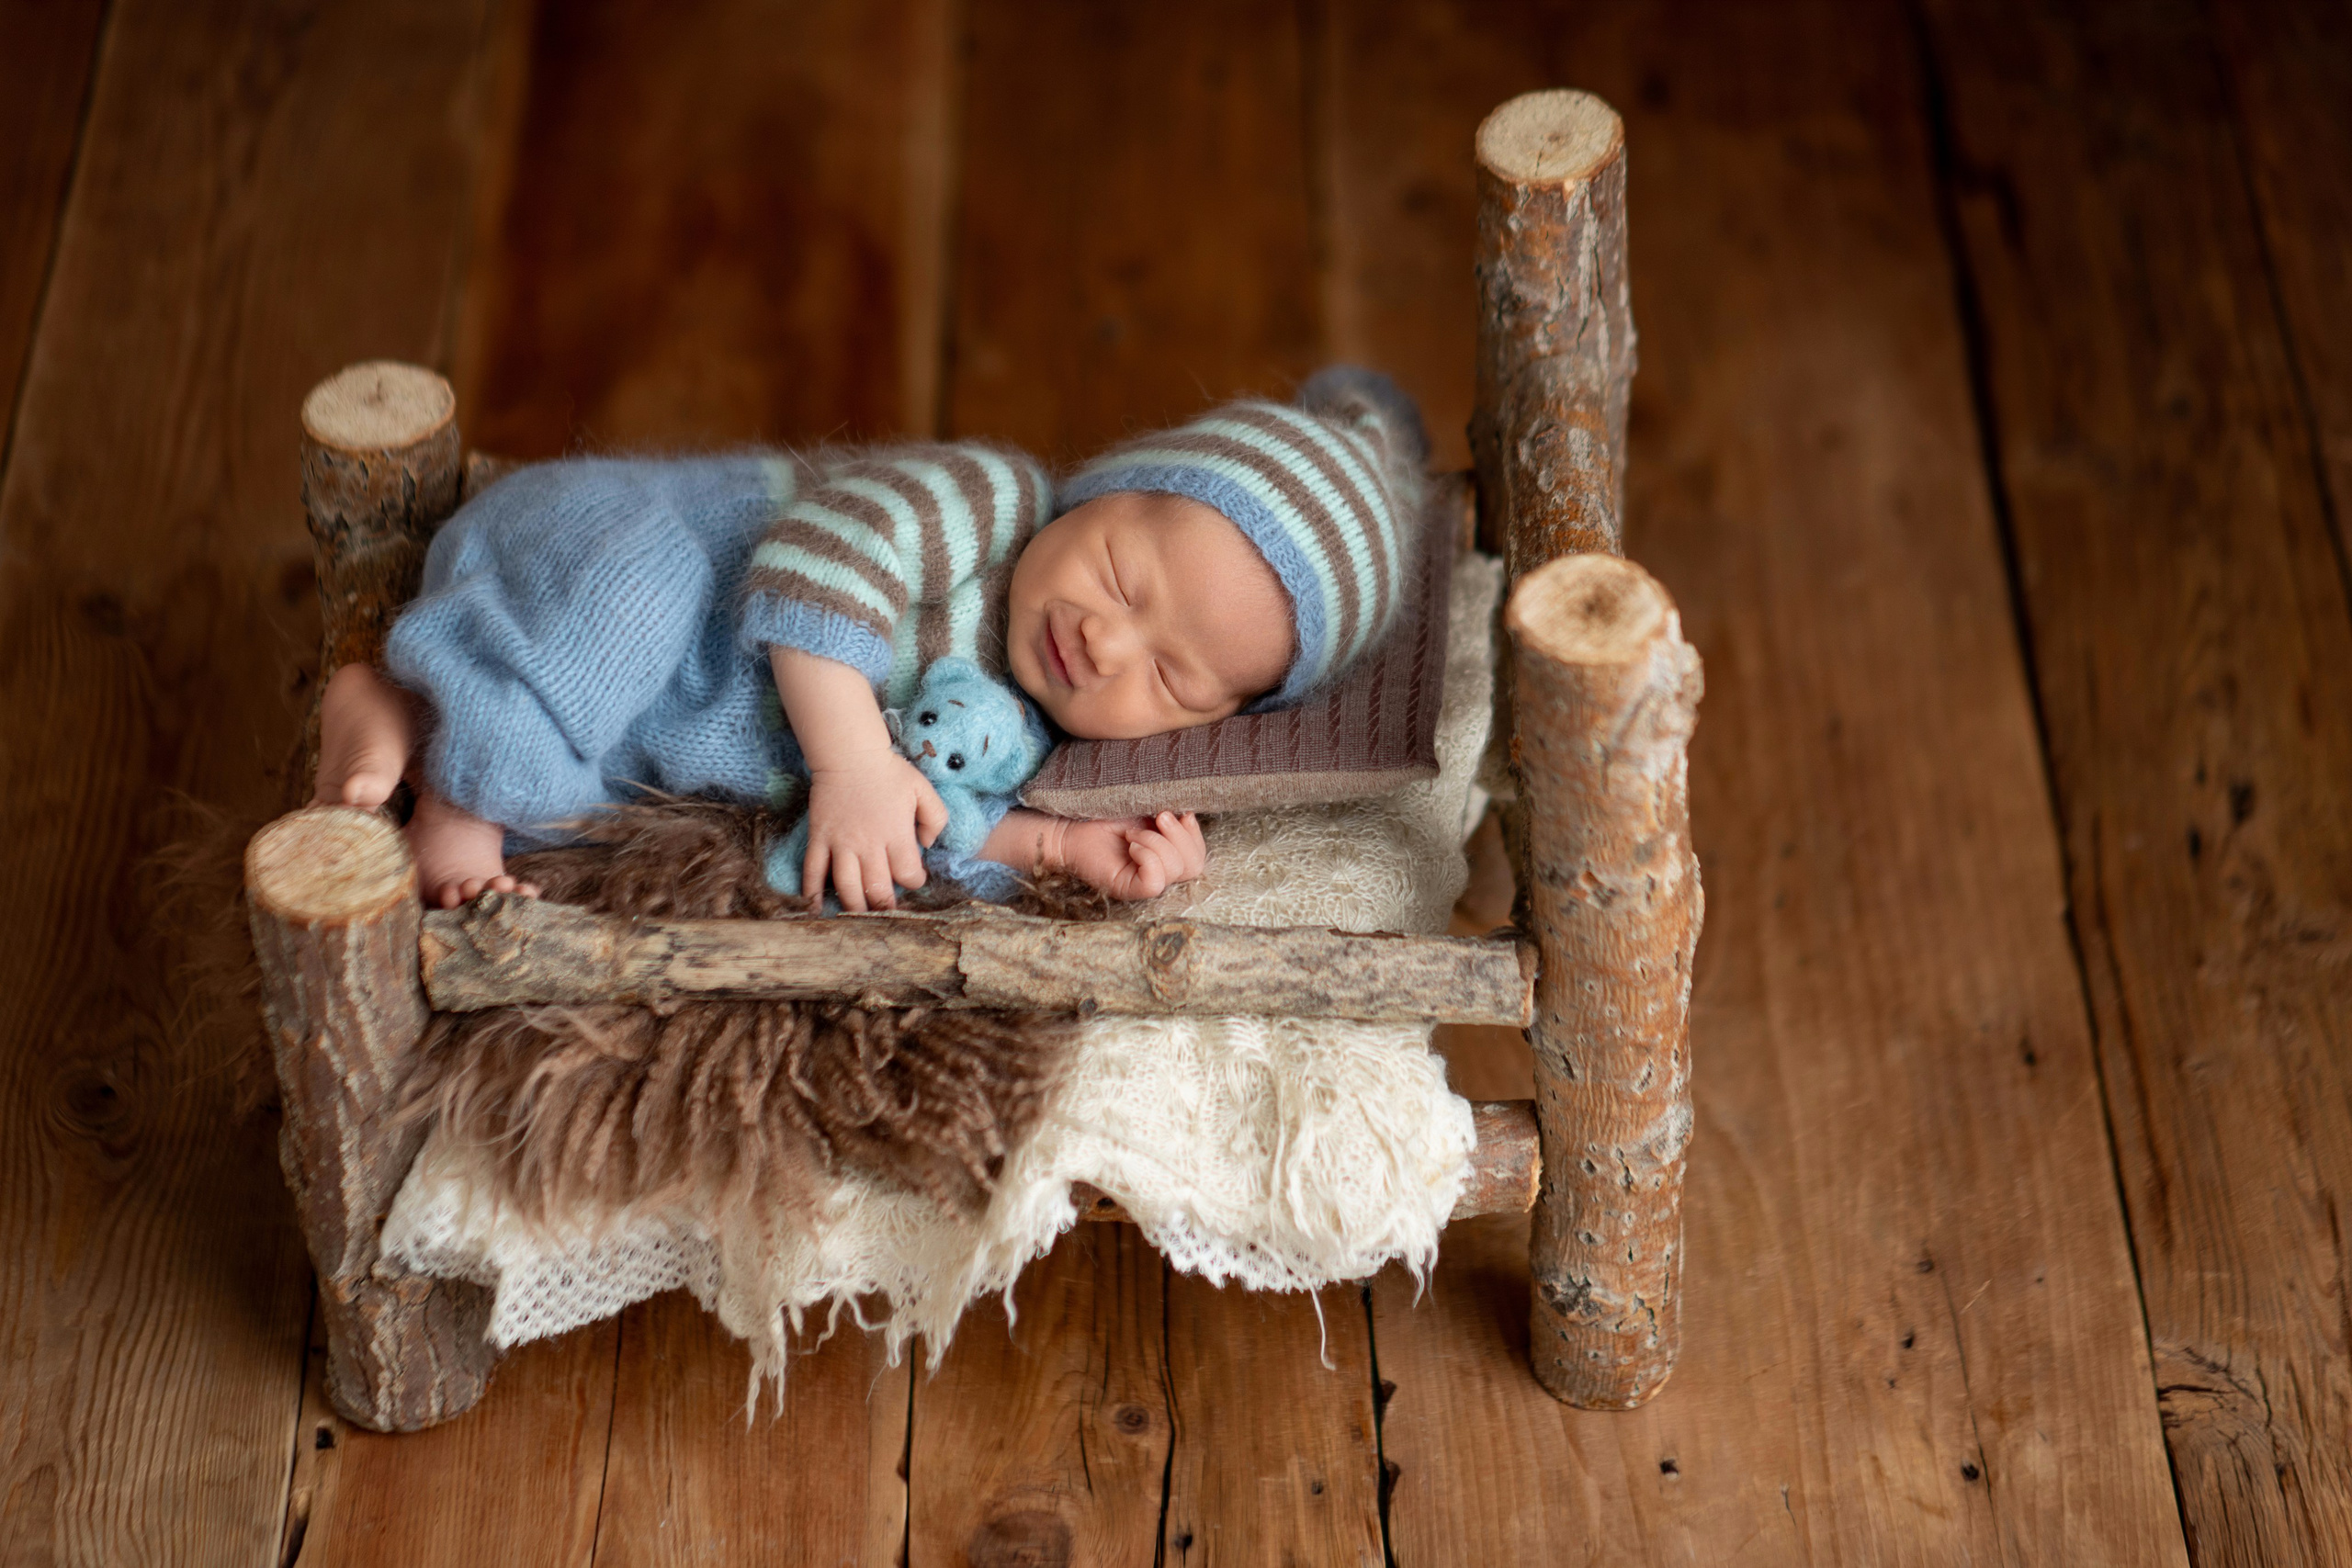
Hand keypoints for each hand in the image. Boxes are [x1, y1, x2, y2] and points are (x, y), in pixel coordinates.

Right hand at [801, 748, 948, 911]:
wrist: (849, 755)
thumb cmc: (890, 773)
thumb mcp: (924, 790)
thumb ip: (936, 819)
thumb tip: (928, 845)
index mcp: (896, 835)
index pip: (908, 875)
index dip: (914, 882)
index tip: (914, 878)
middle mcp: (868, 845)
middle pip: (877, 890)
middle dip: (885, 907)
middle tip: (888, 911)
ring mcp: (841, 844)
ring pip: (846, 887)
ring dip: (854, 907)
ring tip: (860, 917)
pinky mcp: (819, 839)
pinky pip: (813, 871)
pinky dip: (812, 892)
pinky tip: (814, 909)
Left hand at [1053, 811, 1206, 900]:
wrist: (1072, 820)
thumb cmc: (1106, 811)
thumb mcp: (1148, 809)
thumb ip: (1171, 817)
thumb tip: (1190, 816)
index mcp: (1168, 855)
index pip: (1199, 857)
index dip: (1195, 835)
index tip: (1182, 812)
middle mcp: (1160, 872)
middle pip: (1194, 866)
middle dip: (1180, 836)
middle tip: (1158, 816)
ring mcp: (1143, 882)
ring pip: (1175, 870)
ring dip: (1155, 841)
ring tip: (1132, 832)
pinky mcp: (1127, 888)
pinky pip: (1154, 882)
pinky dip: (1147, 857)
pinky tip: (1131, 845)